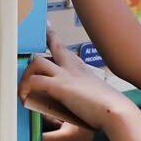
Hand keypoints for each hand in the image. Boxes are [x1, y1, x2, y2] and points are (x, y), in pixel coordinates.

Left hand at [18, 30, 132, 132]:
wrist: (117, 112)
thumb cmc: (111, 109)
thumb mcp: (97, 97)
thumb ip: (87, 96)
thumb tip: (85, 107)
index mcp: (83, 70)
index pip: (67, 52)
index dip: (55, 41)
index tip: (49, 29)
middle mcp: (74, 68)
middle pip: (55, 46)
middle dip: (43, 40)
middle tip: (37, 32)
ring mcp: (66, 75)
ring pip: (38, 61)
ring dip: (27, 74)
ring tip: (23, 87)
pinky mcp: (60, 86)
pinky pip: (35, 81)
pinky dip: (26, 88)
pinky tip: (24, 98)